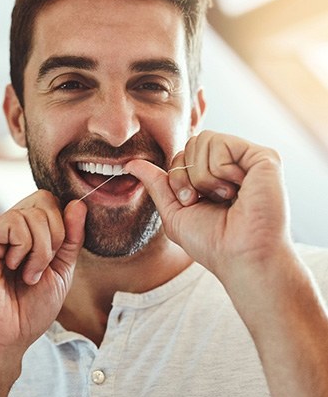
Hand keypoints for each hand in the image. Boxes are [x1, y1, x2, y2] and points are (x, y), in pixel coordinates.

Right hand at [0, 190, 86, 366]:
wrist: (6, 339)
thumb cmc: (29, 308)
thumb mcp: (61, 268)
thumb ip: (71, 237)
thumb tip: (78, 204)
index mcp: (21, 230)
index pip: (49, 201)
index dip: (62, 225)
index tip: (54, 258)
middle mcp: (4, 226)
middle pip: (44, 200)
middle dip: (56, 236)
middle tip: (41, 268)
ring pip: (32, 213)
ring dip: (41, 249)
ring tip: (27, 274)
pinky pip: (14, 222)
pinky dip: (25, 248)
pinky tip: (13, 269)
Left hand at [126, 131, 291, 282]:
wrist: (239, 257)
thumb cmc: (212, 242)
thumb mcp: (174, 211)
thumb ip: (157, 183)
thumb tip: (131, 164)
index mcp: (215, 173)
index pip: (183, 153)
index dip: (178, 177)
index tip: (192, 202)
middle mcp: (233, 163)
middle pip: (192, 142)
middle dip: (188, 175)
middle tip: (207, 199)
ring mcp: (248, 158)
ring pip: (204, 139)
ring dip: (204, 176)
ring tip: (225, 197)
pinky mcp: (264, 158)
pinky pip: (222, 144)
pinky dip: (220, 170)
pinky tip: (238, 190)